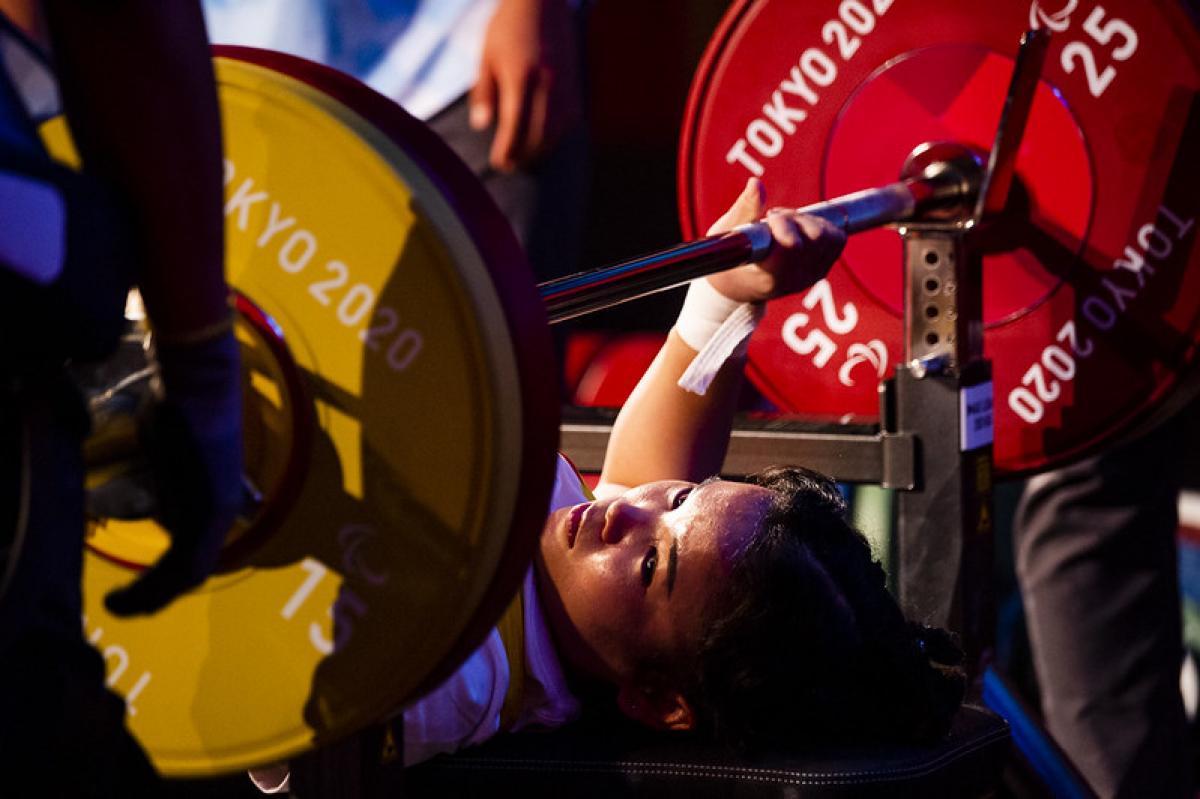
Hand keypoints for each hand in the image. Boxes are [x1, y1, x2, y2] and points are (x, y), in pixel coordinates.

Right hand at [104, 327, 242, 615]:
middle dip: (158, 594)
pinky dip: (150, 588)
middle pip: (193, 569)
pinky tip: (121, 597)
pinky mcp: (210, 510)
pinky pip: (182, 565)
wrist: (199, 382)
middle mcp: (223, 509)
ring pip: (187, 574)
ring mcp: (219, 511)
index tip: (143, 588)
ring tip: (118, 608)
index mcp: (217, 497)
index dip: (171, 576)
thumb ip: (166, 470)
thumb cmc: (180, 403)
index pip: (197, 551)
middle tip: (124, 607)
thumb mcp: (170, 447)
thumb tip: (151, 469)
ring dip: (150, 597)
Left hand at [469, 0, 581, 171]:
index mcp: (520, 77)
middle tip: (509, 166)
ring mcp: (564, 86)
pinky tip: (545, 140)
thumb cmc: (508, 27)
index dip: (507, 150)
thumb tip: (481, 125)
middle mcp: (546, 84)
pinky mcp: (576, 86)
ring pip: (557, 132)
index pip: (514, 126)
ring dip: (541, 150)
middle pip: (538, 135)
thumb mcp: (487, 55)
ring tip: (526, 158)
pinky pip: (570, 121)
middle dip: (524, 156)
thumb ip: (484, 92)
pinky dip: (557, 136)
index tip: (498, 163)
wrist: (542, 2)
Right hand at [705, 178, 845, 303]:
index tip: (769, 217)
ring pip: (827, 235)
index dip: (784, 224)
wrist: (738, 285)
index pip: (793, 246)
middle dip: (794, 218)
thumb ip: (745, 209)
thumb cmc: (730, 256)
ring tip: (784, 226)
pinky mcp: (822, 270)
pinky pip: (837, 240)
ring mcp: (811, 276)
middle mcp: (795, 280)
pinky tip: (799, 231)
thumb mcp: (728, 232)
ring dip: (806, 222)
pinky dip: (820, 227)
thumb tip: (756, 184)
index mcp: (769, 276)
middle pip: (815, 235)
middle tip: (771, 219)